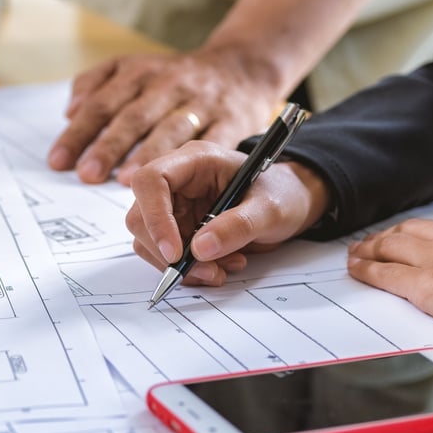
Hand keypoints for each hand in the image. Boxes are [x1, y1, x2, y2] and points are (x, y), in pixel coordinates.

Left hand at [47, 45, 279, 185]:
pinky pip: (212, 139)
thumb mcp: (135, 67)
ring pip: (171, 128)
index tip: (59, 161)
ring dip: (148, 154)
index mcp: (140, 73)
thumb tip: (70, 112)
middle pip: (133, 116)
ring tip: (127, 181)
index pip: (102, 103)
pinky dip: (194, 157)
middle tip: (87, 174)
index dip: (79, 133)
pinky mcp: (231, 119)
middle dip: (108, 146)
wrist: (241, 67)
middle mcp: (168, 84)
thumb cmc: (176, 77)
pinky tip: (179, 177)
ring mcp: (201, 102)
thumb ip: (98, 84)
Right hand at [126, 141, 329, 285]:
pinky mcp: (178, 229)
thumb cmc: (282, 193)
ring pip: (149, 241)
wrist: (291, 203)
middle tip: (205, 271)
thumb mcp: (270, 208)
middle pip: (141, 216)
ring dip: (179, 266)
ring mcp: (174, 206)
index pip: (151, 181)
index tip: (175, 252)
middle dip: (167, 252)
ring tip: (220, 270)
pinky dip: (188, 270)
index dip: (154, 216)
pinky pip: (166, 255)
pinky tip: (219, 267)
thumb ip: (238, 226)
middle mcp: (177, 182)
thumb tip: (199, 249)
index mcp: (194, 161)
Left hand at [347, 212, 432, 338]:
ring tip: (356, 252)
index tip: (413, 237)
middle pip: (409, 231)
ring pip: (391, 247)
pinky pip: (384, 273)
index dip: (421, 234)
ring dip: (370, 249)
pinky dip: (366, 269)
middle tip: (372, 241)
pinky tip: (355, 268)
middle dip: (388, 236)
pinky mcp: (422, 284)